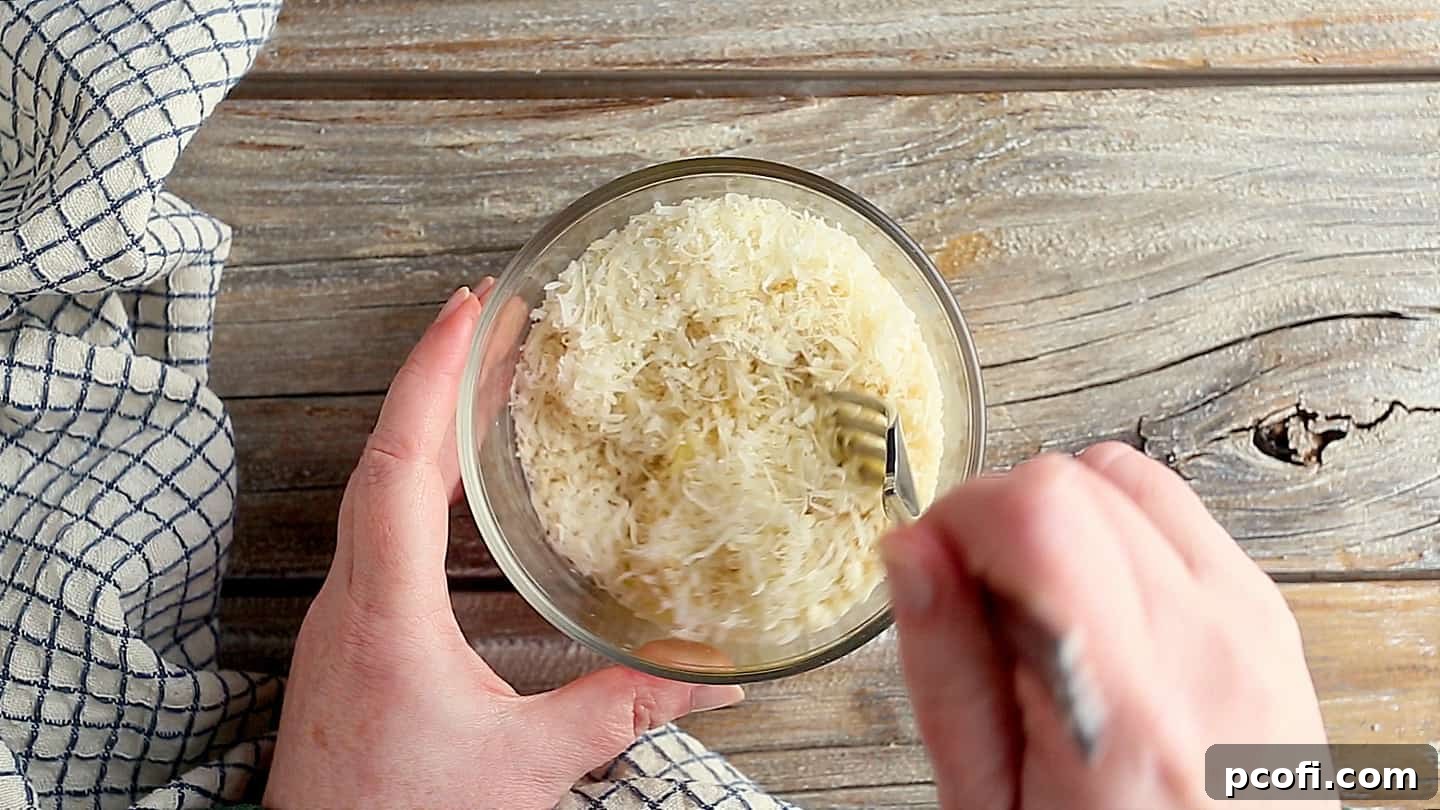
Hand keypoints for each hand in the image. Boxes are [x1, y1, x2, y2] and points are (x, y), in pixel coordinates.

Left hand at [264, 281, 742, 809]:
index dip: (434, 375)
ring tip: (483, 380)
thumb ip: (620, 711)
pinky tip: (460, 487)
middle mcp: (352, 597)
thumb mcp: (526, 765)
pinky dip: (421, 481)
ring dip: (428, 426)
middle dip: (438, 377)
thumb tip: (715, 677)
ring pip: (376, 490)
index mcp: (387, 608)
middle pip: (386, 455)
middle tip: (494, 318)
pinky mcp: (351, 638)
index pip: (399, 459)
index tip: (471, 308)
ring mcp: (344, 616)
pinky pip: (380, 528)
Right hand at [884, 445, 1330, 809]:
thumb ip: (948, 671)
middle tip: (984, 604)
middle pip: (1079, 478)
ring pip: (1129, 476)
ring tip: (1043, 606)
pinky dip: (1117, 533)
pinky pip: (1179, 513)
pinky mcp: (1270, 618)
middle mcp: (1208, 648)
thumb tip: (912, 549)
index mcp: (1128, 708)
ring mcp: (1251, 625)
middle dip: (1002, 519)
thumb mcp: (991, 804)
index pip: (1040, 512)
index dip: (963, 517)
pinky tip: (1097, 607)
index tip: (940, 569)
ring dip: (1062, 518)